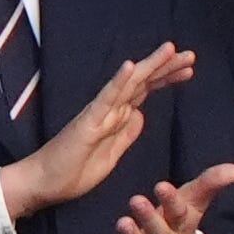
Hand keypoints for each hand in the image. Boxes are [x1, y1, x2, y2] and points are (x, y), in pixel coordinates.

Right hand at [0, 44, 193, 223]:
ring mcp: (98, 113)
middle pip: (142, 83)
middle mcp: (108, 109)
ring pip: (129, 85)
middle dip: (165, 68)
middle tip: (190, 55)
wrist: (43, 183)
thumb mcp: (111, 156)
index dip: (165, 78)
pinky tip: (130, 66)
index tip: (187, 69)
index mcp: (115, 118)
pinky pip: (106, 99)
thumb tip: (140, 115)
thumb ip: (126, 134)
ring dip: (149, 67)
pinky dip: (118, 82)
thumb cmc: (72, 171)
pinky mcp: (88, 122)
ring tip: (170, 50)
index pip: (144, 92)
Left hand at [91, 163, 233, 233]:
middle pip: (158, 232)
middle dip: (149, 219)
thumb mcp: (195, 203)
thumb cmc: (180, 224)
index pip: (179, 212)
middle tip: (136, 201)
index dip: (172, 201)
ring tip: (122, 223)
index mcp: (180, 224)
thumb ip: (210, 183)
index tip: (162, 186)